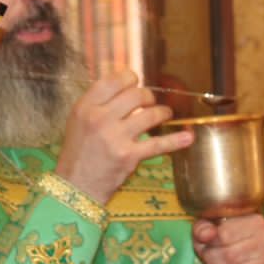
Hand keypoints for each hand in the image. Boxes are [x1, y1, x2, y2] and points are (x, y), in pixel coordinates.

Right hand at [54, 70, 193, 204]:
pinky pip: (158, 144)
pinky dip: (175, 140)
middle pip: (136, 94)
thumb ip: (99, 102)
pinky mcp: (129, 156)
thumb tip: (126, 86)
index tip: (135, 83)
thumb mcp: (79, 120)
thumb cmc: (78, 152)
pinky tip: (187, 137)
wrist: (76, 185)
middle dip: (148, 96)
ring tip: (165, 114)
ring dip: (162, 112)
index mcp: (86, 107)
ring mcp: (116, 137)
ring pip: (150, 114)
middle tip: (150, 102)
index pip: (114, 80)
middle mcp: (100, 118)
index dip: (130, 78)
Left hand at [192, 214, 263, 263]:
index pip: (225, 235)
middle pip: (230, 256)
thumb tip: (207, 235)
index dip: (208, 245)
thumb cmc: (225, 238)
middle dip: (210, 262)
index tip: (202, 248)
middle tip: (203, 263)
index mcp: (255, 223)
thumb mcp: (211, 226)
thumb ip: (204, 227)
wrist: (246, 253)